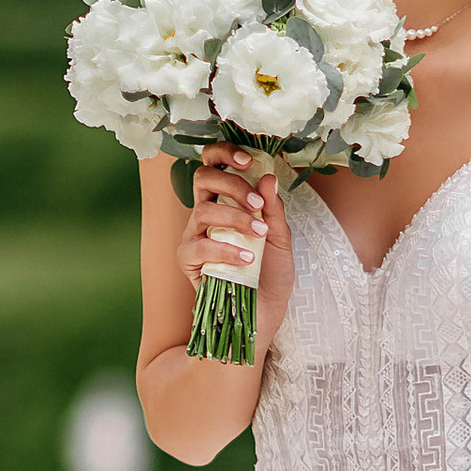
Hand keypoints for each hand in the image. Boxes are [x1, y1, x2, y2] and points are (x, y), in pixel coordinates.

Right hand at [178, 147, 293, 349]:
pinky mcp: (189, 261)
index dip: (224, 154)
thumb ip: (273, 209)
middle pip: (202, 178)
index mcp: (227, 202)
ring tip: (259, 236)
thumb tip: (267, 177)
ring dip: (235, 219)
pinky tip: (247, 260)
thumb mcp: (281, 240)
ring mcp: (195, 235)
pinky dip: (225, 250)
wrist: (264, 316)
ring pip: (203, 210)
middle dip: (232, 183)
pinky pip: (199, 245)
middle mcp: (207, 214)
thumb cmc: (271, 277)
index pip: (214, 165)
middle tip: (258, 204)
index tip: (247, 159)